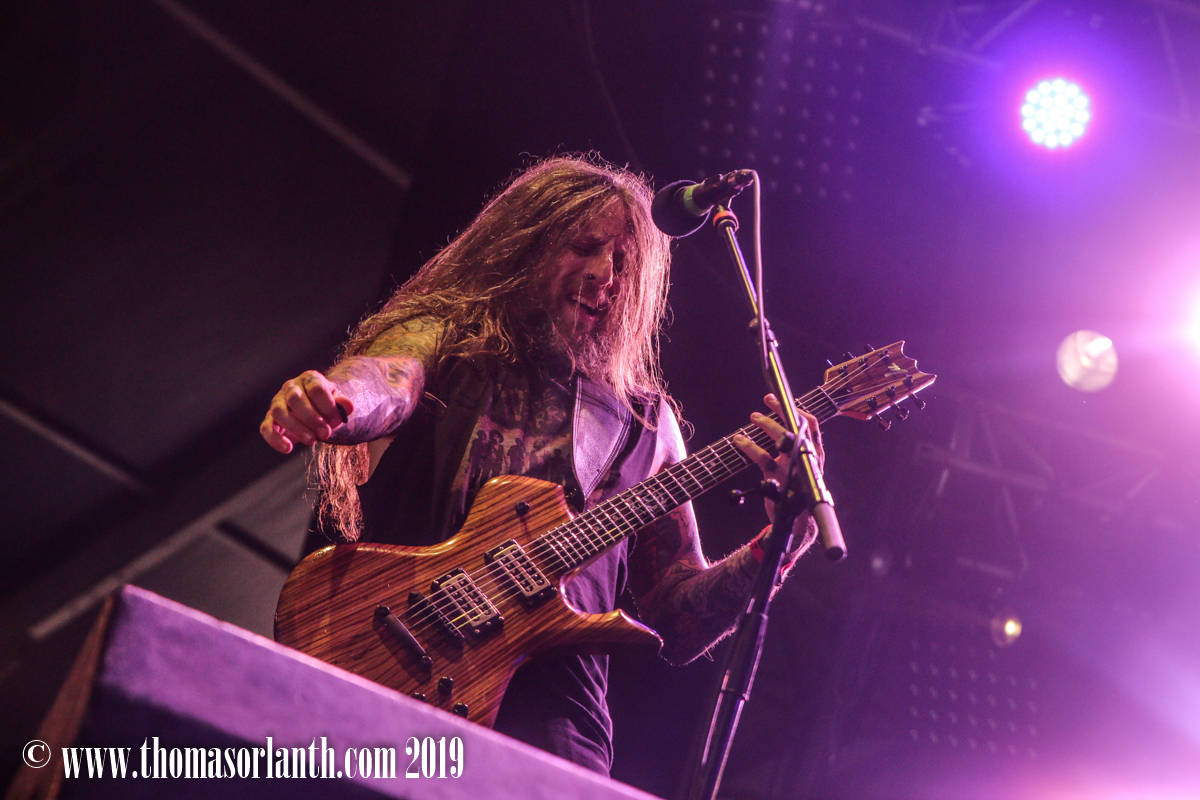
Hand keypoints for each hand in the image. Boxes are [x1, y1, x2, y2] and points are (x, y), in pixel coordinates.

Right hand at [260, 370, 354, 453]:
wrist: (315, 412)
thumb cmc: (327, 406)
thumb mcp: (337, 404)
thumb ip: (342, 404)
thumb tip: (348, 406)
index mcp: (309, 379)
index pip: (315, 387)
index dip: (326, 405)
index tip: (337, 420)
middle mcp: (290, 387)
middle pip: (295, 398)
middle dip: (312, 418)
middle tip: (325, 433)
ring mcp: (277, 402)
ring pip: (279, 411)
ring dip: (296, 428)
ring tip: (312, 440)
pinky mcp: (270, 419)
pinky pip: (266, 427)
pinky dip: (275, 438)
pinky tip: (288, 448)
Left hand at [732, 394, 823, 524]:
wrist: (795, 521)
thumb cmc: (797, 489)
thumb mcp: (802, 466)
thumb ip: (797, 446)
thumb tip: (782, 421)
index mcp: (815, 454)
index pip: (811, 425)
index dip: (795, 409)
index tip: (779, 399)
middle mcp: (807, 459)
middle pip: (796, 427)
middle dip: (779, 412)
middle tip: (763, 405)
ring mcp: (793, 470)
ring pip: (782, 439)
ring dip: (766, 424)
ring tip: (753, 417)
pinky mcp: (778, 480)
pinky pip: (763, 458)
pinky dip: (749, 446)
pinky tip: (739, 440)